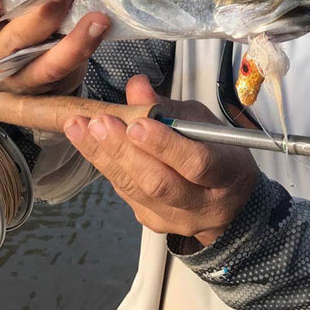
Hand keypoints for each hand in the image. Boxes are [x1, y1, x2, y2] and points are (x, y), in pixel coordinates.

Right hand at [0, 0, 109, 94]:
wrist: (18, 76)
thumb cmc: (5, 29)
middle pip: (13, 38)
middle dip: (40, 9)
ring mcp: (20, 81)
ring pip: (47, 64)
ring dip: (74, 41)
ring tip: (97, 17)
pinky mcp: (47, 90)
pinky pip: (66, 71)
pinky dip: (84, 49)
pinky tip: (100, 28)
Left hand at [64, 76, 258, 245]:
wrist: (229, 205)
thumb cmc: (217, 152)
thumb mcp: (203, 122)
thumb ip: (169, 107)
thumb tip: (137, 86)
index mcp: (226, 172)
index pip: (196, 163)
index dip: (164, 146)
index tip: (136, 125)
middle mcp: (203, 203)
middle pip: (158, 182)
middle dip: (123, 150)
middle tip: (98, 124)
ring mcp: (177, 218)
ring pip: (136, 190)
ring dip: (104, 157)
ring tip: (80, 129)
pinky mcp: (155, 223)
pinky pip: (127, 195)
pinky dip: (108, 167)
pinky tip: (89, 146)